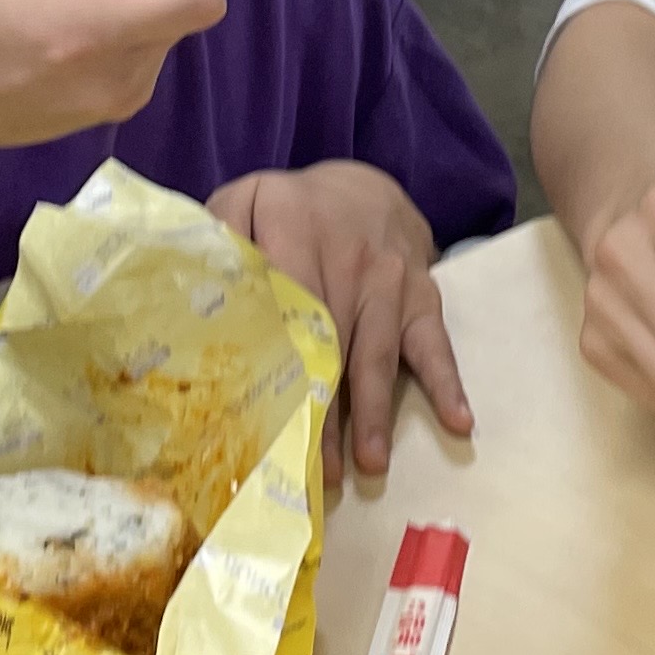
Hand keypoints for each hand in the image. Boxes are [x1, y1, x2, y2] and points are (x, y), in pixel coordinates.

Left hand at [208, 164, 470, 484]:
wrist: (361, 186)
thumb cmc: (289, 211)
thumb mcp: (244, 203)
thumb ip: (219, 238)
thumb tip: (197, 296)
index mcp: (293, 225)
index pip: (283, 301)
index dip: (279, 360)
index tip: (270, 415)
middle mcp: (347, 251)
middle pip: (331, 341)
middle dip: (325, 409)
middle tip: (317, 468)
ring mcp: (390, 275)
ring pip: (379, 351)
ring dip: (373, 410)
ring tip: (369, 463)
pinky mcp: (422, 292)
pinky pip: (435, 341)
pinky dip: (447, 382)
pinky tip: (457, 421)